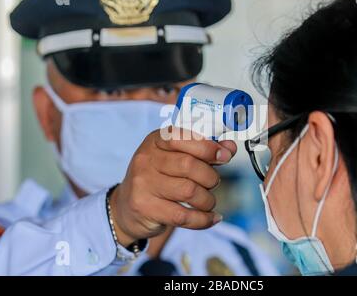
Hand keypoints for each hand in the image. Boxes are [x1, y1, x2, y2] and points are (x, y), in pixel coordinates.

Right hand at [109, 127, 236, 246]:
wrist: (126, 207)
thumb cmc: (159, 178)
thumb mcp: (175, 158)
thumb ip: (204, 151)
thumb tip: (230, 147)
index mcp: (155, 140)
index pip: (183, 137)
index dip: (208, 147)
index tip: (224, 156)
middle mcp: (146, 159)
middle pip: (189, 165)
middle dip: (210, 176)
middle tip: (213, 183)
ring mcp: (143, 184)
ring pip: (189, 191)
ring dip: (207, 199)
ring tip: (207, 201)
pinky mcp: (146, 208)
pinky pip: (183, 216)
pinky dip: (203, 219)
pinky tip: (211, 218)